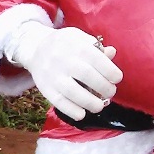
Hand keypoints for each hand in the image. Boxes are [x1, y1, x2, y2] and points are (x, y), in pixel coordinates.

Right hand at [4, 22, 122, 119]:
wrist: (36, 48)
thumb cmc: (66, 44)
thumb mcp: (80, 38)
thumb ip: (97, 47)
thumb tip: (112, 53)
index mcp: (76, 45)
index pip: (96, 58)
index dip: (110, 70)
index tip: (117, 79)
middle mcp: (63, 60)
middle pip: (87, 75)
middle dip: (103, 87)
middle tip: (111, 92)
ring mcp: (52, 75)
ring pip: (72, 91)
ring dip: (90, 102)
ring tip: (100, 106)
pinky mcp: (45, 88)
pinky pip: (58, 101)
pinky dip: (71, 110)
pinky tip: (82, 114)